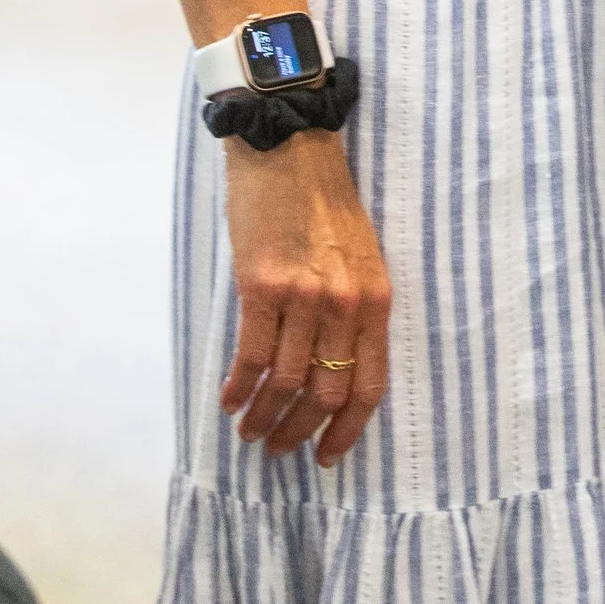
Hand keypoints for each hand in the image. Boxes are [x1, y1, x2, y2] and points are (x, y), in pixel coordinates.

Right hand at [221, 130, 391, 465]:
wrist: (290, 147)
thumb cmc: (325, 201)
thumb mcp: (360, 257)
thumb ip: (353, 312)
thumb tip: (331, 372)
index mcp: (376, 300)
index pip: (368, 386)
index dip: (347, 430)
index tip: (327, 456)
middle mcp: (345, 304)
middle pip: (325, 394)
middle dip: (298, 432)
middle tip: (277, 449)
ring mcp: (303, 296)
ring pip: (286, 383)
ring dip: (263, 417)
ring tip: (248, 431)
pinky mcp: (262, 285)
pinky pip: (251, 355)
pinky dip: (238, 387)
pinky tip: (228, 400)